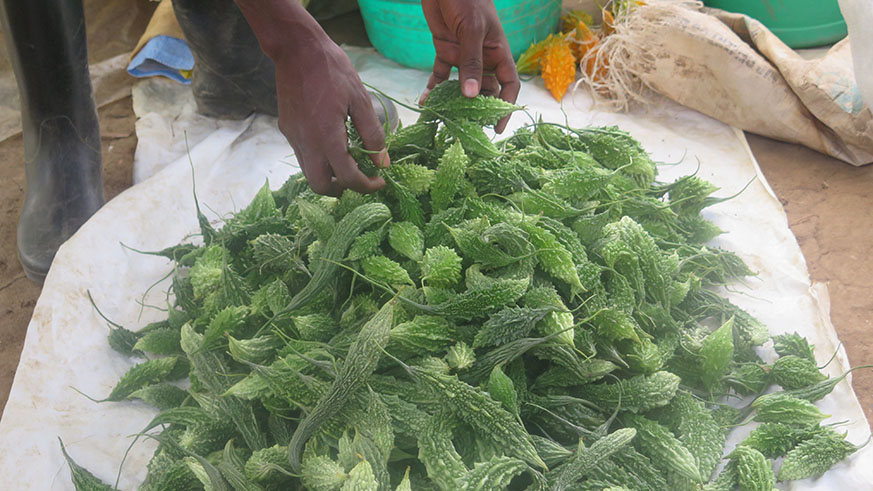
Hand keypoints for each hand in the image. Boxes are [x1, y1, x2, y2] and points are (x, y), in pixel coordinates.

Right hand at [235, 0, 387, 195]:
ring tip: (349, 162)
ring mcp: (293, 137)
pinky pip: (304, 155)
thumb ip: (372, 134)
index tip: (380, 180)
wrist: (296, 49)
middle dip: (343, 189)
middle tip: (361, 179)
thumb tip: (383, 163)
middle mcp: (306, 143)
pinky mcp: (287, 129)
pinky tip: (333, 144)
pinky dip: (319, 160)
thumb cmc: (332, 69)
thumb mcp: (360, 100)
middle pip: (321, 186)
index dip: (367, 186)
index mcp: (327, 137)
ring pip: (309, 173)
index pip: (348, 178)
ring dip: (330, 175)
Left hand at [420, 0, 519, 132]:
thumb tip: (471, 96)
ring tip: (446, 120)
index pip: (509, 84)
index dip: (506, 106)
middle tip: (467, 128)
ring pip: (462, 86)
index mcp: (498, 52)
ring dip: (455, 102)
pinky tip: (425, 101)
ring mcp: (463, 56)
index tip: (497, 127)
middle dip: (477, 109)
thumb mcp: (472, 30)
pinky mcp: (445, 51)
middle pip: (485, 90)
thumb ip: (471, 62)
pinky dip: (433, 88)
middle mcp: (482, 58)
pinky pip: (440, 75)